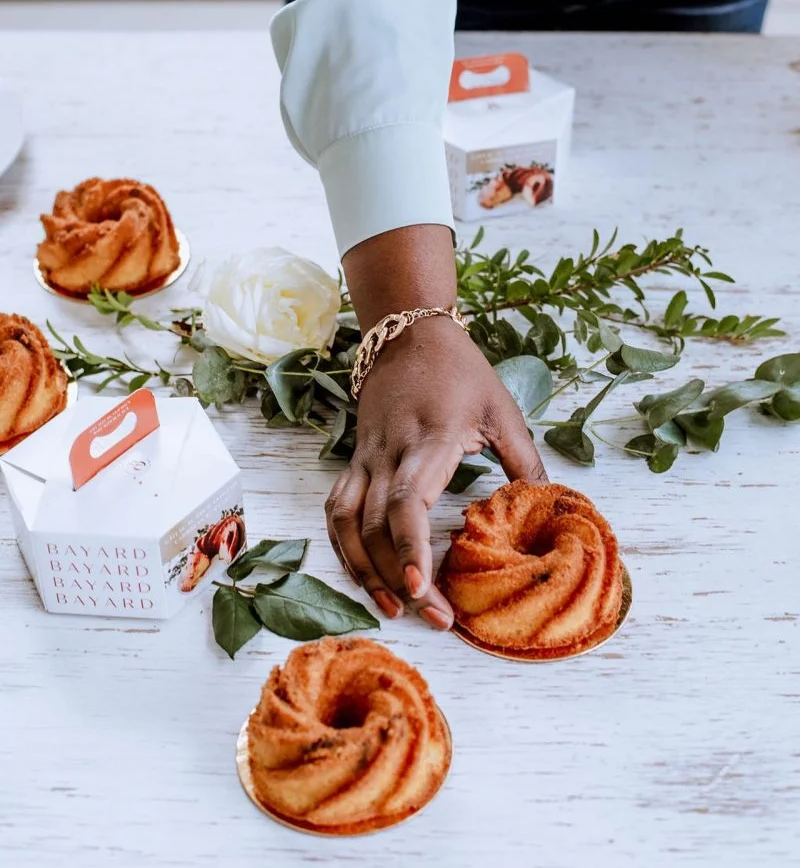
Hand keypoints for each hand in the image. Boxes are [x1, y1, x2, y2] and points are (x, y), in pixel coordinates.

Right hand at [325, 314, 547, 628]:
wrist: (407, 335)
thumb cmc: (458, 370)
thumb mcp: (502, 409)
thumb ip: (523, 460)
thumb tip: (548, 506)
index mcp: (427, 441)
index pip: (406, 503)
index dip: (408, 549)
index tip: (421, 589)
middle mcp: (387, 454)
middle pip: (376, 527)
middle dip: (398, 579)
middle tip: (434, 619)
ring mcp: (364, 458)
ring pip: (346, 523)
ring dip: (363, 570)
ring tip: (392, 608)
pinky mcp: (354, 460)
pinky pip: (337, 510)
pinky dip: (345, 546)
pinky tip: (364, 573)